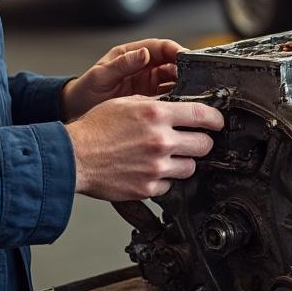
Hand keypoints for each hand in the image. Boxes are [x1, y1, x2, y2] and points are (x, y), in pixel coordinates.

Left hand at [60, 39, 183, 120]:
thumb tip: (143, 53)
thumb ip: (122, 64)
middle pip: (172, 63)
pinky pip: (169, 97)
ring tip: (192, 92)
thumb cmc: (86, 89)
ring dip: (184, 85)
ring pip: (173, 80)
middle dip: (184, 68)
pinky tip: (183, 106)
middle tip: (195, 77)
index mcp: (132, 55)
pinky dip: (177, 100)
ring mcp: (148, 84)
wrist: (77, 111)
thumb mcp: (101, 75)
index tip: (185, 56)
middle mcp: (143, 67)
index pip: (160, 47)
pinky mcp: (150, 100)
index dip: (175, 50)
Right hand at [66, 95, 223, 200]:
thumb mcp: (126, 103)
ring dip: (184, 161)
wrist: (74, 156)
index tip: (217, 122)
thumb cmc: (95, 128)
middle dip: (202, 141)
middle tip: (194, 140)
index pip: (202, 115)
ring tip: (169, 156)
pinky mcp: (149, 187)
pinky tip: (151, 169)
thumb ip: (155, 104)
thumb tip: (178, 106)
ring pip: (191, 167)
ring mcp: (156, 166)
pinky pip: (170, 184)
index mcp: (156, 114)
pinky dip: (165, 178)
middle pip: (204, 144)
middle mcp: (160, 140)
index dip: (215, 119)